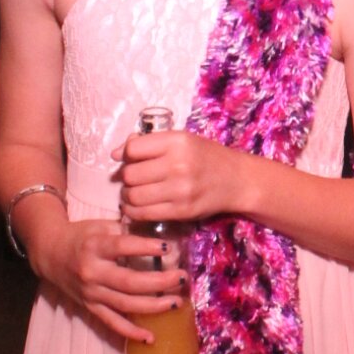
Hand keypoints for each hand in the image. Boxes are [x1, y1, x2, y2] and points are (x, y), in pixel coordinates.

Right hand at [34, 213, 189, 345]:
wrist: (50, 254)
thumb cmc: (81, 236)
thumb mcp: (100, 226)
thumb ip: (126, 230)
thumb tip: (158, 235)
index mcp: (94, 247)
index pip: (123, 246)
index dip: (146, 248)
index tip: (168, 248)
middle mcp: (92, 272)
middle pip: (129, 281)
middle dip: (159, 282)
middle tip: (182, 277)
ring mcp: (91, 293)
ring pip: (125, 304)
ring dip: (153, 306)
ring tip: (176, 302)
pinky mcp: (90, 307)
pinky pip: (112, 323)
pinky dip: (131, 332)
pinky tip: (151, 337)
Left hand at [120, 127, 251, 225]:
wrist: (237, 180)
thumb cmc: (206, 157)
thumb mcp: (182, 140)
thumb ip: (150, 143)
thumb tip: (116, 153)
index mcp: (178, 141)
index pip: (133, 148)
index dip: (126, 154)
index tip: (131, 159)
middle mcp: (179, 165)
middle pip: (130, 174)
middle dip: (126, 177)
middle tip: (133, 178)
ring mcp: (180, 190)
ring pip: (133, 195)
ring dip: (127, 195)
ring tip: (133, 192)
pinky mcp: (181, 211)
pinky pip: (143, 213)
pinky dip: (133, 210)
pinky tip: (136, 206)